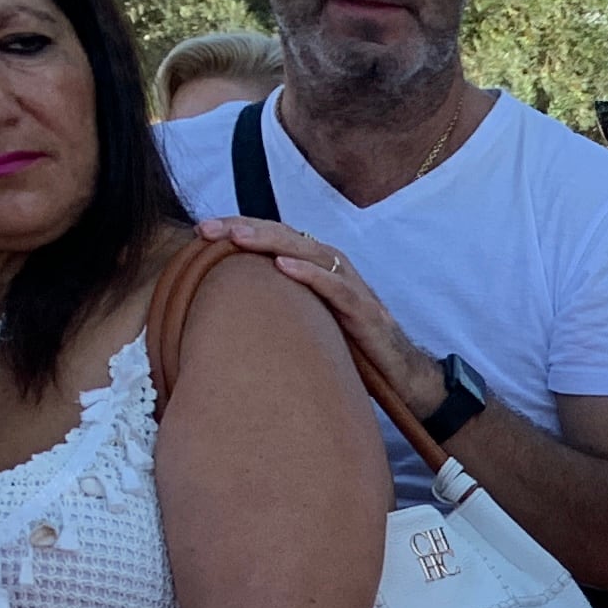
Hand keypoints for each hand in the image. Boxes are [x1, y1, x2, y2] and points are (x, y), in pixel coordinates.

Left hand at [191, 215, 436, 415]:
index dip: (240, 229)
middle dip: (246, 228)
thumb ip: (282, 307)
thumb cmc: (353, 351)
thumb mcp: (310, 323)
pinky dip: (311, 275)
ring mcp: (352, 289)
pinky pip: (337, 288)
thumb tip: (230, 307)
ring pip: (310, 253)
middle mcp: (335, 271)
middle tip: (208, 228)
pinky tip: (283, 266)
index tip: (201, 230)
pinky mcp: (366, 313)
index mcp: (318, 270)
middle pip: (288, 236)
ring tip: (239, 238)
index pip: (275, 239)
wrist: (405, 378)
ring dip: (272, 242)